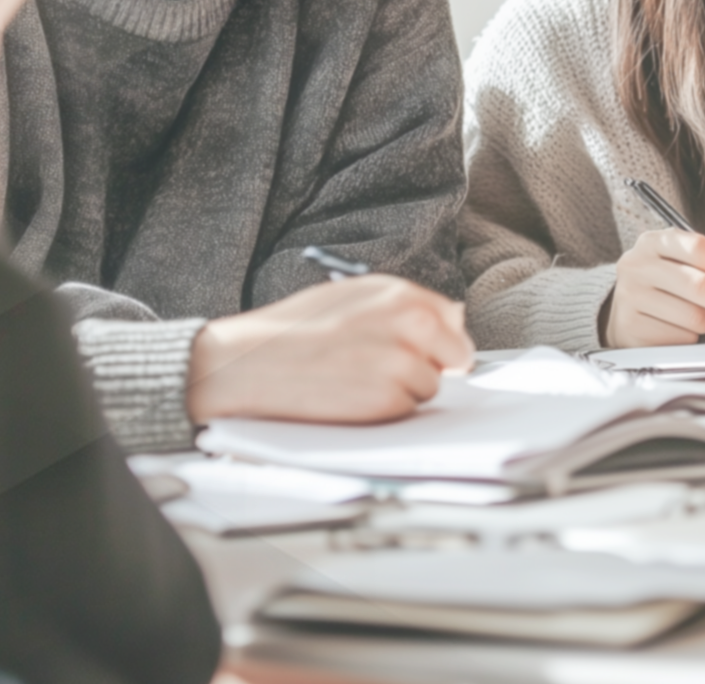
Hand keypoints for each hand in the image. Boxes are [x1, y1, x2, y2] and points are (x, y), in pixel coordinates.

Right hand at [186, 275, 474, 423]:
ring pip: (431, 387)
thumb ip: (402, 305)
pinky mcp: (390, 400)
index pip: (452, 320)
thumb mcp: (350, 296)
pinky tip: (351, 396)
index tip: (419, 348)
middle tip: (387, 368)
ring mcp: (403, 363)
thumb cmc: (293, 330)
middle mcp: (412, 324)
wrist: (249, 362)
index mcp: (402, 294)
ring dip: (404, 389)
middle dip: (431, 364)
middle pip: (455, 355)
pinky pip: (408, 410)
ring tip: (357, 379)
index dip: (437, 339)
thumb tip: (450, 320)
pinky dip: (386, 410)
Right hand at [605, 229, 704, 347]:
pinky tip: (677, 330)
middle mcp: (638, 264)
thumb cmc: (671, 285)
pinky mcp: (630, 327)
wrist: (627, 312)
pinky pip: (680, 339)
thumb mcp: (700, 263)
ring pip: (695, 317)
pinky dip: (689, 339)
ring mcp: (630, 296)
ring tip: (695, 317)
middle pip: (700, 285)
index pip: (699, 247)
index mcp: (655, 241)